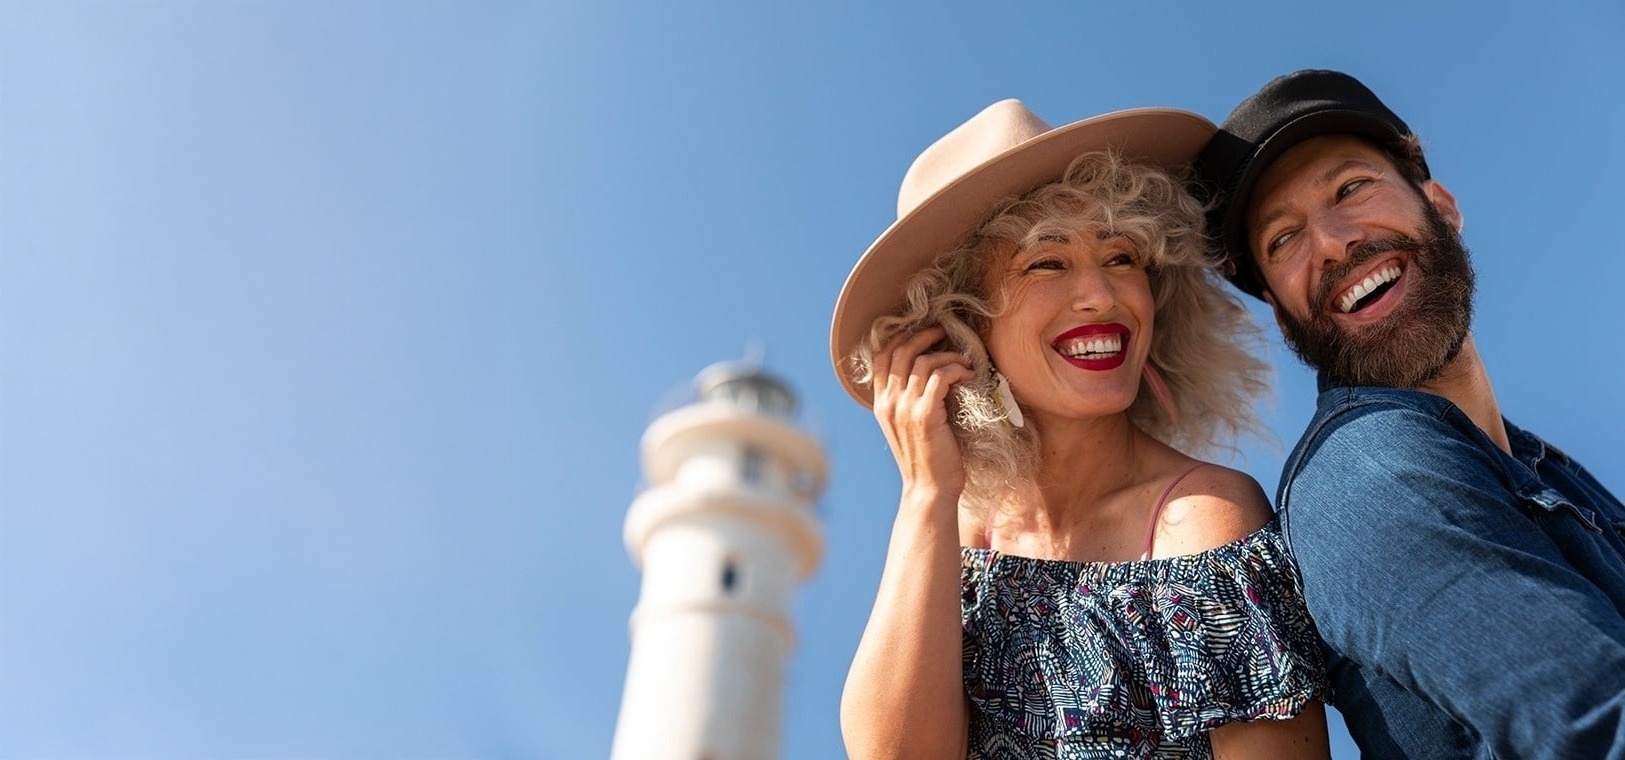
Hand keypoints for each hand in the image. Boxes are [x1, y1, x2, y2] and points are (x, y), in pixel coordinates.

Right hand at [870, 326, 973, 500]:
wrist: (929, 490)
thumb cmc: (926, 459)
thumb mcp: (907, 427)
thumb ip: (908, 401)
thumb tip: (927, 375)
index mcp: (881, 404)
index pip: (881, 358)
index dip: (900, 338)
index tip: (921, 334)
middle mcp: (888, 403)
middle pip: (901, 352)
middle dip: (924, 336)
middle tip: (944, 332)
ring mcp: (905, 409)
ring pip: (923, 362)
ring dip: (947, 356)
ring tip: (964, 362)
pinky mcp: (925, 415)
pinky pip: (940, 377)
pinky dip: (956, 369)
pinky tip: (968, 375)